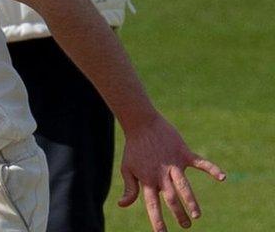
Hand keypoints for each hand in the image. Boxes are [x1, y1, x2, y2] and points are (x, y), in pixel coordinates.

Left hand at [119, 114, 225, 231]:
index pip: (152, 204)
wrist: (141, 123)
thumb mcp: (127, 168)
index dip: (157, 220)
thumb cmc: (134, 148)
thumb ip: (130, 189)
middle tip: (186, 226)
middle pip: (171, 198)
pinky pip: (200, 162)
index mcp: (148, 180)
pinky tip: (222, 177)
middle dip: (178, 214)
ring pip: (183, 185)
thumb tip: (122, 205)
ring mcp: (173, 164)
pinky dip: (211, 169)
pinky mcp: (183, 152)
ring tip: (197, 214)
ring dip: (190, 200)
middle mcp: (161, 174)